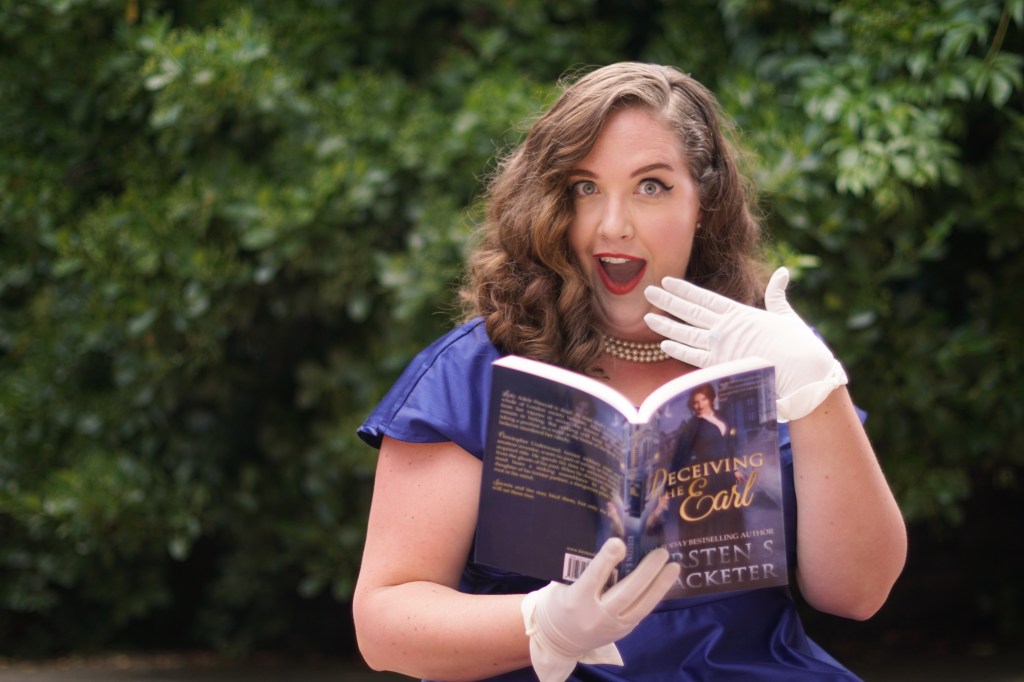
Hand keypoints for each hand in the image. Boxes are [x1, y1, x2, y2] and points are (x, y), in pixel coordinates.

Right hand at [521, 538, 678, 681]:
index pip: (594, 577)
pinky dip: (654, 596)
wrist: (558, 642)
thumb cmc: (559, 604)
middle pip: (626, 592)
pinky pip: (641, 612)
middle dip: (646, 572)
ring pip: (641, 605)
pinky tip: (665, 582)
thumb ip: (582, 570)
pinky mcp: (623, 631)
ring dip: (659, 585)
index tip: (619, 542)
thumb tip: (608, 545)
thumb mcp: (562, 586)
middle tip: (660, 553)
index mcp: (576, 599)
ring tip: (673, 567)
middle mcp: (596, 615)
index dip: (607, 560)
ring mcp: (612, 626)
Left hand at [643, 267, 847, 420]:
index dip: (684, 290)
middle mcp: (726, 327)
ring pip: (686, 333)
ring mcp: (722, 346)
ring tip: (648, 316)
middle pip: (690, 311)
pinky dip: (678, 350)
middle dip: (667, 301)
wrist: (803, 372)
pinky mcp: (722, 366)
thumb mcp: (786, 315)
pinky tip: (663, 344)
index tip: (667, 282)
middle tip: (648, 291)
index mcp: (740, 313)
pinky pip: (694, 357)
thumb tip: (782, 273)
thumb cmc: (798, 345)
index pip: (704, 298)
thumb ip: (777, 295)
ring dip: (665, 325)